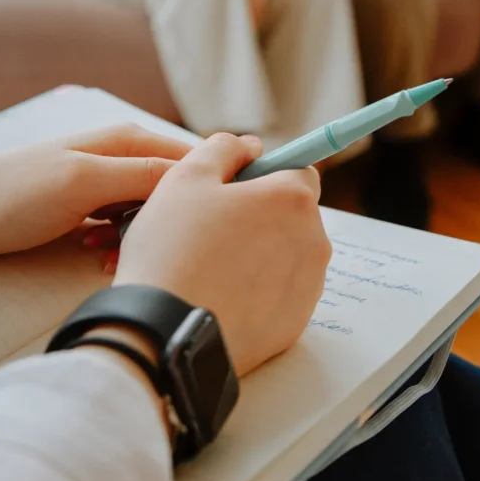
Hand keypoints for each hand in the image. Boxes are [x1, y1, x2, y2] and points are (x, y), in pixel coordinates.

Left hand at [0, 125, 192, 258]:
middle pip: (177, 190)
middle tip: (146, 246)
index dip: (207, 190)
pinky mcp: (93, 206)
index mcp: (131, 140)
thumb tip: (201, 174)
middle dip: (169, 222)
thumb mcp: (87, 181)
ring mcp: (108, 181)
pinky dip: (119, 242)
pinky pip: (127, 225)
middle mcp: (126, 155)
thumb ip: (144, 175)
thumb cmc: (17, 193)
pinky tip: (97, 253)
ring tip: (110, 254)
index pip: (196, 160)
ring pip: (153, 212)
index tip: (204, 226)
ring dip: (141, 237)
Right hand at [113, 133, 330, 376]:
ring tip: (210, 267)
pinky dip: (256, 292)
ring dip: (259, 254)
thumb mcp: (185, 177)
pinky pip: (279, 295)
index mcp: (293, 199)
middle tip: (211, 230)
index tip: (234, 189)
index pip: (298, 169)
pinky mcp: (294, 325)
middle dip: (262, 216)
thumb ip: (223, 148)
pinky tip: (219, 296)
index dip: (266, 174)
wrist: (165, 334)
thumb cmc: (174, 250)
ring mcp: (308, 288)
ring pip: (287, 256)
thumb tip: (250, 146)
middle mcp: (314, 242)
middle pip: (294, 215)